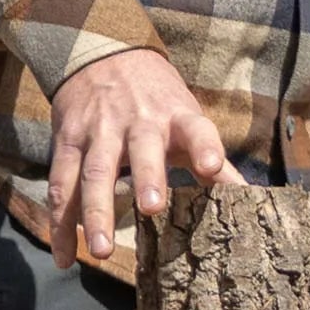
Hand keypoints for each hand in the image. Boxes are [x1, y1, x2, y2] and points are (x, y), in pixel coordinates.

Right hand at [47, 49, 227, 268]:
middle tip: (152, 208)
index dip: (205, 146)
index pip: (196, 128)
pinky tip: (63, 256)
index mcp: (175, 117)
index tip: (213, 165)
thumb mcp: (186, 118)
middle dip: (147, 178)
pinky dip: (59, 223)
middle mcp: (138, 122)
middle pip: (141, 150)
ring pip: (94, 172)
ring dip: (96, 212)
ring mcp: (98, 132)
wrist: (101, 54)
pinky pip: (61, 186)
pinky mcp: (67, 142)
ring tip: (100, 251)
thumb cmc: (156, 100)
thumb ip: (210, 157)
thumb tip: (250, 196)